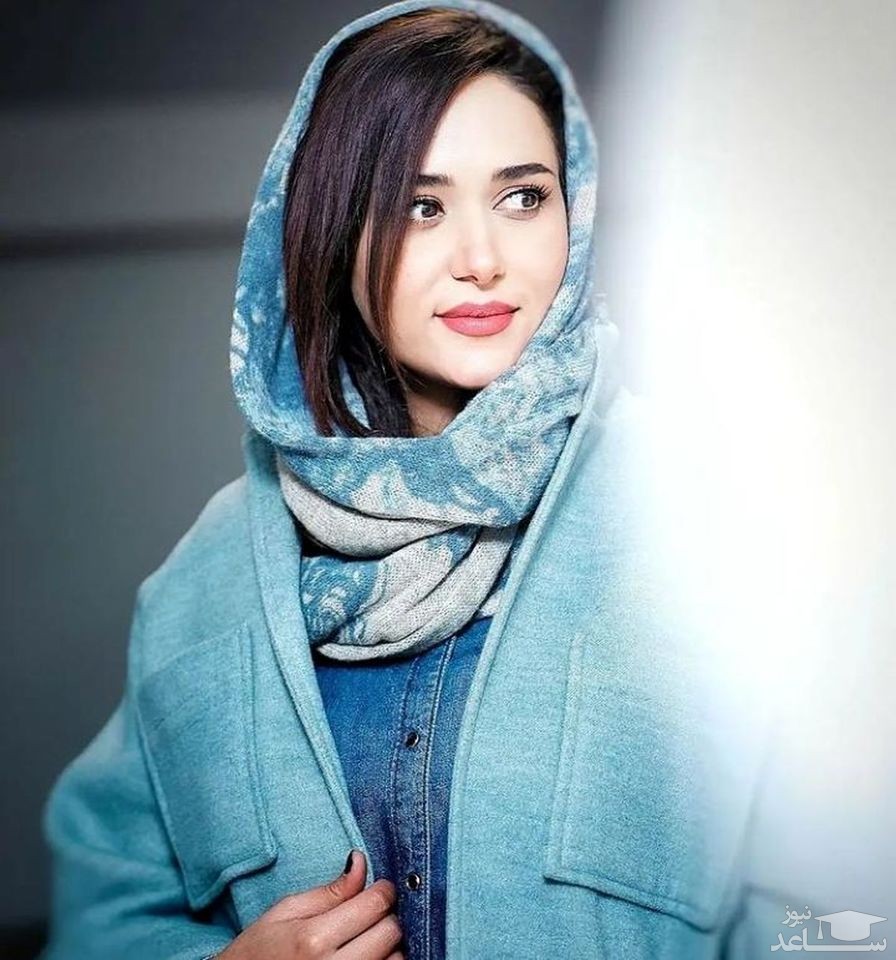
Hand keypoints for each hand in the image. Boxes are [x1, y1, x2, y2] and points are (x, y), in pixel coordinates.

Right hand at [215, 850, 403, 958]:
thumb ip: (329, 891)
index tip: (380, 888)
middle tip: (371, 914)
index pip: (375, 905)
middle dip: (386, 916)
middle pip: (390, 932)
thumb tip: (360, 861)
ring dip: (389, 946)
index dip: (384, 890)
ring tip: (368, 939)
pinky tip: (369, 956)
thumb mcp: (285, 913)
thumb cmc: (257, 952)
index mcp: (313, 939)